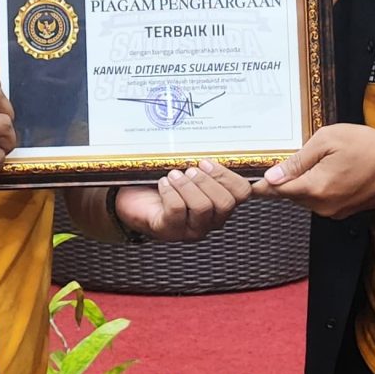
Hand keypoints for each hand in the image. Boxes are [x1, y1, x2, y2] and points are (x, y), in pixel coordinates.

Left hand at [113, 160, 247, 242]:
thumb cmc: (163, 185)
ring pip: (202, 208)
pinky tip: (163, 184)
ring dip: (187, 185)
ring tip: (174, 175)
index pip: (243, 193)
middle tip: (191, 169)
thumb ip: (205, 164)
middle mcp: (210, 220)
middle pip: (226, 203)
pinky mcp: (169, 230)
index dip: (231, 177)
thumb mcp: (188, 172)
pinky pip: (177, 210)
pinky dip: (170, 192)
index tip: (208, 162)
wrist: (131, 201)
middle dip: (208, 180)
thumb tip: (212, 143)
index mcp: (220, 202)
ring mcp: (191, 228)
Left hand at [262, 124, 374, 219]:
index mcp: (315, 188)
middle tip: (284, 159)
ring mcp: (334, 211)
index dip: (261, 185)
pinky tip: (328, 169)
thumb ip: (298, 160)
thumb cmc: (370, 147)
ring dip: (302, 183)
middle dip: (284, 180)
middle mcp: (322, 206)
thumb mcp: (329, 140)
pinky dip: (318, 187)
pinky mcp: (345, 211)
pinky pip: (321, 200)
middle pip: (290, 195)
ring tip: (313, 161)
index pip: (276, 191)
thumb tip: (272, 177)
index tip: (248, 182)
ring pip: (305, 198)